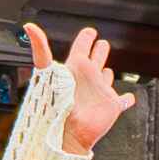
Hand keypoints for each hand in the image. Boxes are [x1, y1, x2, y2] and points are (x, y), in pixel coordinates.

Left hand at [28, 21, 130, 158]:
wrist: (66, 132)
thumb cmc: (54, 104)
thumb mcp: (46, 70)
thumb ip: (40, 48)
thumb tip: (29, 27)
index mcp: (75, 69)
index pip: (81, 47)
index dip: (85, 38)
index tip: (90, 31)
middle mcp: (87, 79)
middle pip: (95, 60)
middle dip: (99, 51)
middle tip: (101, 43)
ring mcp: (99, 93)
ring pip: (106, 79)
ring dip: (108, 74)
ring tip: (108, 70)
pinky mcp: (111, 107)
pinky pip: (122, 101)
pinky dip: (127, 100)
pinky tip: (129, 98)